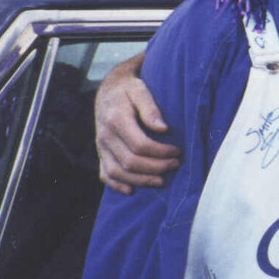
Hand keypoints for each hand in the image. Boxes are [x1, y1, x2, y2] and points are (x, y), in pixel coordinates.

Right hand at [95, 53, 179, 193]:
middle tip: (176, 165)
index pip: (140, 145)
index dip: (161, 153)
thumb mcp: (140, 89)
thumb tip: (162, 128)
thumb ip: (150, 107)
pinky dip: (117, 185)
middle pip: (130, 162)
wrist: (109, 89)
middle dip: (156, 167)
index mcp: (116, 120)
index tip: (178, 151)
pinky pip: (105, 174)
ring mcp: (101, 146)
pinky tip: (132, 190)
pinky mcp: (101, 152)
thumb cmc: (130, 88)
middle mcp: (105, 135)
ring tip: (162, 180)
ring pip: (118, 172)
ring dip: (141, 180)